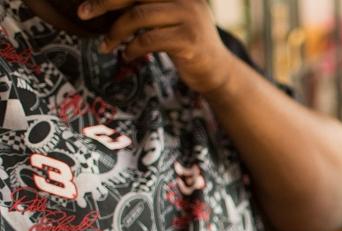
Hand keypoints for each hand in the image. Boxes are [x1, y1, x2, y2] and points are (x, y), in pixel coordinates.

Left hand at [78, 0, 237, 93]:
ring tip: (106, 45)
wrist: (217, 71)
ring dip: (115, 32)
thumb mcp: (169, 18)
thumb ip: (146, 6)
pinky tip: (128, 55)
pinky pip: (148, 40)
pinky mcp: (189, 40)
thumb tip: (104, 3)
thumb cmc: (186, 44)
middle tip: (82, 14)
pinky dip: (131, 48)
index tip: (88, 4)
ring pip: (138, 16)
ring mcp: (189, 17)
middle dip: (103, 2)